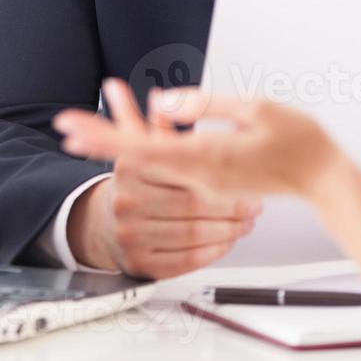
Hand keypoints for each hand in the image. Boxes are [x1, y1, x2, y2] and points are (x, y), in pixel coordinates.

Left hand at [55, 80, 344, 201]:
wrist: (325, 181)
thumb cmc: (300, 142)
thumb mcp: (254, 108)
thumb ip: (205, 103)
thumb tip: (162, 102)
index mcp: (208, 157)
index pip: (143, 149)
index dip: (105, 137)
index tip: (74, 129)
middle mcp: (200, 175)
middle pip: (138, 158)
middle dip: (99, 139)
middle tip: (65, 126)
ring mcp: (206, 183)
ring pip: (152, 161)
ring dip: (121, 141)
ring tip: (90, 122)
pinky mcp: (213, 182)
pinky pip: (172, 163)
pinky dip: (148, 146)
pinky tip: (138, 130)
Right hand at [62, 80, 261, 278]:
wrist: (106, 225)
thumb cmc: (137, 183)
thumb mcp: (143, 148)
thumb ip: (156, 119)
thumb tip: (157, 96)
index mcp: (132, 167)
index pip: (190, 177)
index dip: (224, 182)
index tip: (246, 182)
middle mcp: (126, 201)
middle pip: (194, 207)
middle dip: (232, 208)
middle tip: (254, 206)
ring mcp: (130, 235)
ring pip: (193, 235)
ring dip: (228, 230)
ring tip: (245, 222)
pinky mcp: (140, 264)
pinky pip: (186, 261)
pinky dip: (213, 251)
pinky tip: (226, 240)